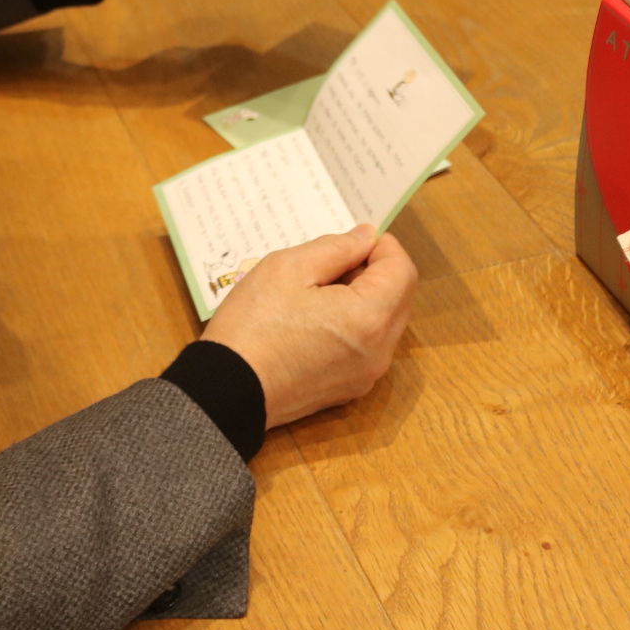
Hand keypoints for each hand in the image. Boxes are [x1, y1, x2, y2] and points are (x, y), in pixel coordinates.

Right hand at [200, 223, 416, 427]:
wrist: (226, 391)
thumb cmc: (254, 326)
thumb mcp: (288, 268)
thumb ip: (336, 248)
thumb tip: (365, 238)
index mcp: (370, 318)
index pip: (402, 270)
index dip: (382, 246)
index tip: (352, 240)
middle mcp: (379, 351)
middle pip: (399, 297)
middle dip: (374, 272)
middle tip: (331, 263)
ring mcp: (365, 375)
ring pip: (384, 323)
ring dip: (364, 298)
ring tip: (317, 291)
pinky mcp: (348, 389)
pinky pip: (367, 347)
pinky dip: (353, 325)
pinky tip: (314, 320)